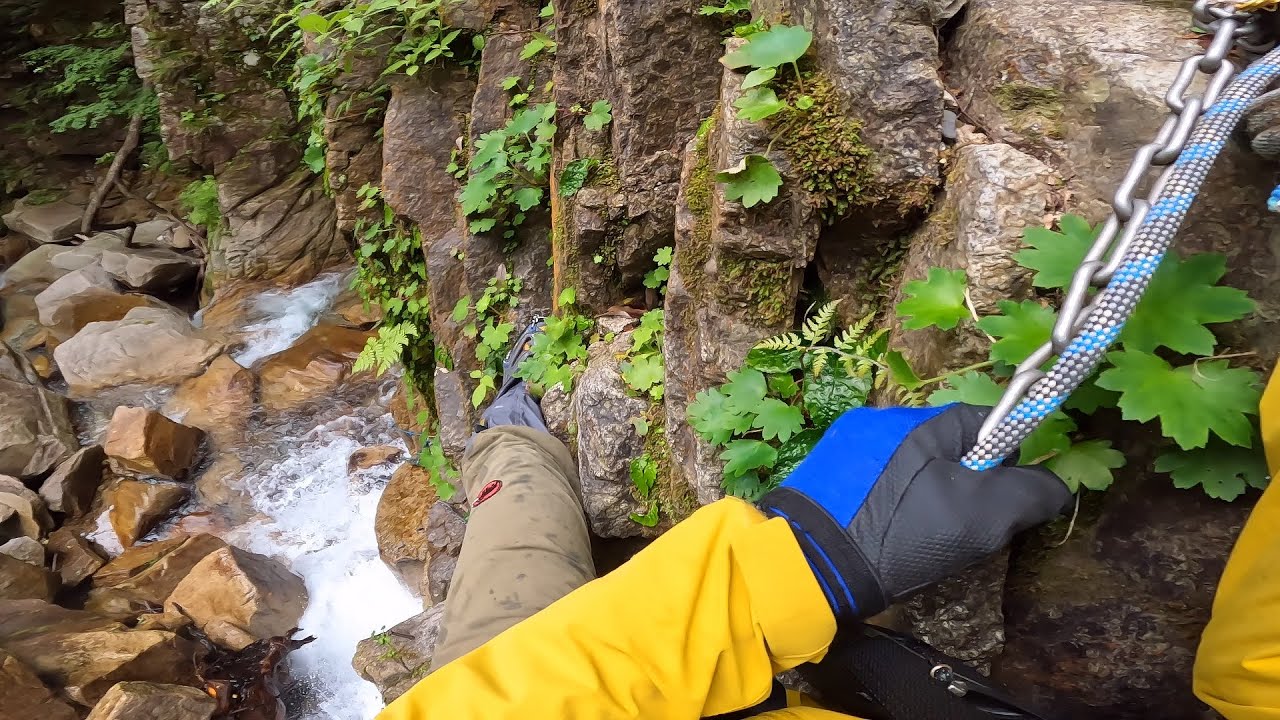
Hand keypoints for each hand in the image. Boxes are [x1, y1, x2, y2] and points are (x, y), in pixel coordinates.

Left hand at [758, 404, 1069, 620]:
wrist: (808, 565)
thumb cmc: (900, 535)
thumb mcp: (981, 519)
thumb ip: (1029, 494)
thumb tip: (1055, 486)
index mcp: (923, 421)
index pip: (987, 422)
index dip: (1005, 461)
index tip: (1001, 501)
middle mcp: (882, 418)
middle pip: (949, 445)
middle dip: (963, 483)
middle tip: (958, 527)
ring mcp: (847, 442)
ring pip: (912, 465)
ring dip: (925, 494)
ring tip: (915, 536)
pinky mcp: (824, 469)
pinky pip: (876, 479)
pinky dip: (888, 503)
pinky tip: (882, 534)